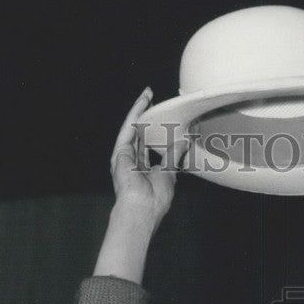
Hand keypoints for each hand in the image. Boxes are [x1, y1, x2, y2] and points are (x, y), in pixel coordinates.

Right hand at [109, 88, 187, 228]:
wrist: (142, 208)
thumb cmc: (155, 199)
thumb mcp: (168, 173)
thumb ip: (173, 156)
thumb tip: (183, 143)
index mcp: (141, 169)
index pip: (146, 145)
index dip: (152, 130)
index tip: (159, 117)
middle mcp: (130, 161)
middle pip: (137, 133)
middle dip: (144, 115)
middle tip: (151, 98)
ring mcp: (124, 157)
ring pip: (132, 128)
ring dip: (139, 110)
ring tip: (147, 94)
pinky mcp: (120, 153)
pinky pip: (128, 130)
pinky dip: (135, 115)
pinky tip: (141, 103)